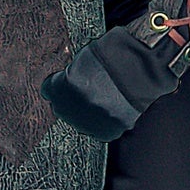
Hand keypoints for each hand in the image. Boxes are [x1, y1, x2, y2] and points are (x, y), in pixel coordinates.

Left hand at [40, 26, 181, 141]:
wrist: (139, 67)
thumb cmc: (112, 57)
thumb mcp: (82, 59)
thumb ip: (70, 75)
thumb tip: (66, 82)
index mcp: (59, 88)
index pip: (49, 91)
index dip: (60, 85)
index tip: (67, 83)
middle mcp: (69, 108)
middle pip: (63, 108)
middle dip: (73, 100)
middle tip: (91, 90)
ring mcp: (87, 122)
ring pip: (81, 121)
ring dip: (89, 112)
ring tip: (106, 98)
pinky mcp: (106, 132)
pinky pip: (101, 130)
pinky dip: (107, 121)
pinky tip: (115, 107)